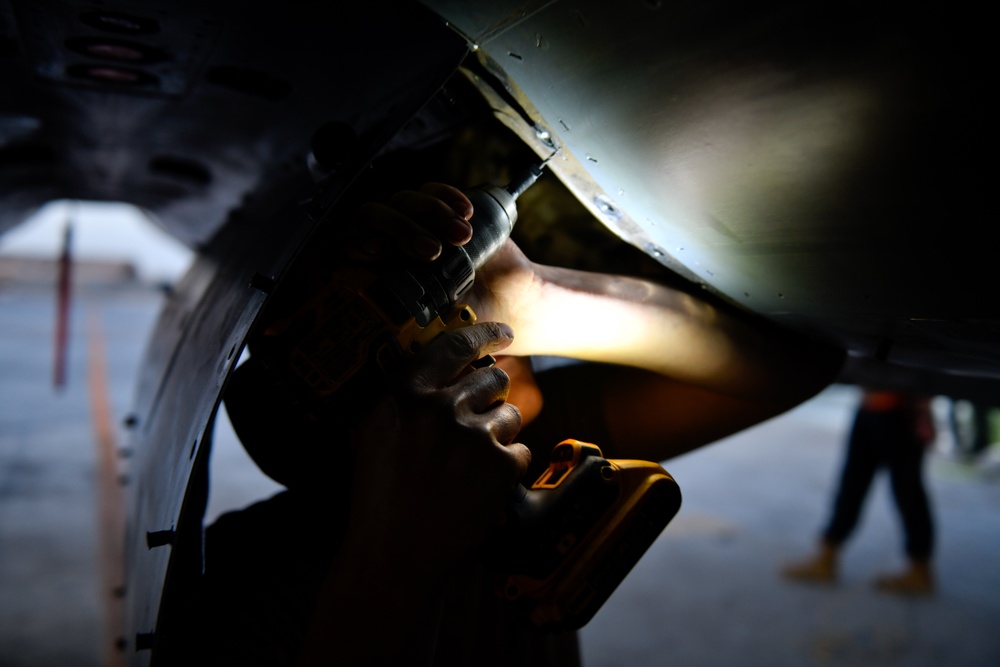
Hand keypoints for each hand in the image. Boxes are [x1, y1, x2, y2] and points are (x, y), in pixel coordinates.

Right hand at [344, 321, 531, 574]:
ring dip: (498, 435)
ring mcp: (473, 437)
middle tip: (474, 426)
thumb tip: (447, 371)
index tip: (503, 333)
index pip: (455, 346)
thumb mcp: (372, 433)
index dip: (484, 334)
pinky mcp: (500, 467)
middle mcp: (440, 408)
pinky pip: (519, 452)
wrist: (394, 556)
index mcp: (405, 394)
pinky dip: (506, 470)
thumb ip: (405, 396)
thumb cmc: (379, 498)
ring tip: (469, 466)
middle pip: (492, 377)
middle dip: (490, 398)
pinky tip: (478, 488)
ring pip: (510, 414)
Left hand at [352, 182, 544, 348]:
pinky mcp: (436, 209)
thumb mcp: (435, 331)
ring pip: (403, 200)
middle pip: (374, 216)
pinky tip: (466, 212)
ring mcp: (410, 223)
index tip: (379, 252)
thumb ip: (414, 331)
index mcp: (372, 274)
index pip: (348, 245)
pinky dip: (447, 196)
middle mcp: (385, 244)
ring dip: (431, 213)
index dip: (358, 243)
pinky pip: (431, 190)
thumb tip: (390, 336)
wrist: (503, 306)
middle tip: (432, 251)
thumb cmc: (463, 323)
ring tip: (462, 236)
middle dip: (402, 228)